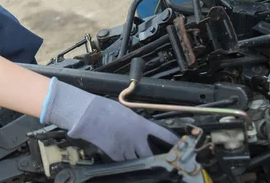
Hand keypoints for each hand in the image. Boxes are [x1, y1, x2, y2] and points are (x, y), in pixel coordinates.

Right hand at [41, 78, 178, 161]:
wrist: (89, 115)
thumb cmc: (104, 108)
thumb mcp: (124, 112)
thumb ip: (134, 123)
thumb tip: (137, 129)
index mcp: (141, 124)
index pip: (163, 134)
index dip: (172, 140)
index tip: (179, 145)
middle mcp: (137, 138)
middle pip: (150, 153)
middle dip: (150, 156)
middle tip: (150, 156)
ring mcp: (127, 148)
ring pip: (136, 159)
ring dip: (133, 157)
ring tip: (127, 151)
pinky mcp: (116, 155)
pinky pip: (123, 161)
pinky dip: (122, 159)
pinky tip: (117, 152)